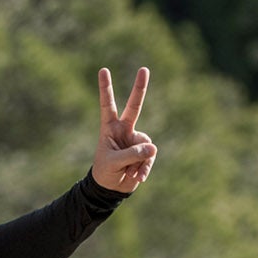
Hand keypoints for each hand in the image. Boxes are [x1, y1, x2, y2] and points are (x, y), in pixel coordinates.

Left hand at [92, 66, 156, 193]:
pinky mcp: (145, 152)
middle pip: (135, 106)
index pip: (107, 105)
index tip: (104, 70)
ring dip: (138, 162)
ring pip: (145, 146)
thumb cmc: (105, 172)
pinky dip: (144, 169)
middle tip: (144, 69)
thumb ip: (132, 154)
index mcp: (109, 128)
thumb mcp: (114, 163)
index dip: (106, 88)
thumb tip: (153, 148)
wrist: (110, 188)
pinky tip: (137, 177)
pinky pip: (150, 157)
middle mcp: (124, 129)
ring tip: (127, 172)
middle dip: (140, 88)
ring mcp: (136, 139)